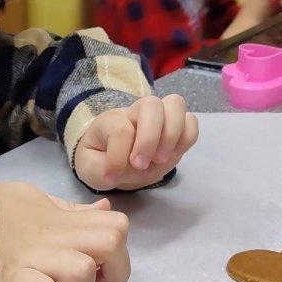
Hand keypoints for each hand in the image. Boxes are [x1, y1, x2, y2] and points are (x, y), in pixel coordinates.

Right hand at [0, 183, 129, 281]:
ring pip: (83, 275)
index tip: (97, 260)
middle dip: (109, 271)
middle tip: (82, 281)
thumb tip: (104, 207)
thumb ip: (73, 210)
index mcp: (66, 218)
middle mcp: (58, 237)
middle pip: (113, 246)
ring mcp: (37, 260)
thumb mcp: (38, 199)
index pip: (119, 225)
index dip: (117, 247)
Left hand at [74, 94, 198, 190]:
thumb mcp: (90, 169)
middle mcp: (137, 111)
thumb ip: (100, 170)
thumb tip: (114, 174)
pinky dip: (186, 140)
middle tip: (140, 165)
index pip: (120, 129)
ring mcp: (160, 116)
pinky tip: (172, 156)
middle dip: (149, 139)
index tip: (111, 177)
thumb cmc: (102, 160)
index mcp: (111, 120)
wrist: (117, 159)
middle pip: (151, 104)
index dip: (117, 157)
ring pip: (176, 104)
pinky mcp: (177, 127)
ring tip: (160, 160)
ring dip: (172, 135)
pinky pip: (191, 122)